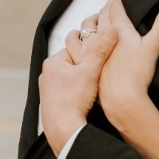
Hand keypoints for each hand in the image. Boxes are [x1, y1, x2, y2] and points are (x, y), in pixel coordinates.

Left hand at [40, 22, 118, 155]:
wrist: (63, 130)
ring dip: (83, 83)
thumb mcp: (91, 71)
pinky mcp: (51, 105)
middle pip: (74, 65)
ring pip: (71, 81)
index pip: (76, 50)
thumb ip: (101, 50)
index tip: (104, 59)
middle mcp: (46, 76)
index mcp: (52, 63)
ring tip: (95, 90)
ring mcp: (47, 92)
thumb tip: (112, 28)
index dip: (92, 53)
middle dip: (87, 69)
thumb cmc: (73, 100)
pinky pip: (68, 94)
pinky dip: (77, 96)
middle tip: (101, 75)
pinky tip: (86, 102)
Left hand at [73, 0, 158, 130]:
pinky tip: (82, 43)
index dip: (117, 1)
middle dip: (105, 10)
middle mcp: (100, 37)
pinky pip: (76, 45)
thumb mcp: (152, 45)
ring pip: (85, 29)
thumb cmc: (137, 74)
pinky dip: (79, 40)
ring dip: (90, 22)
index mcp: (117, 29)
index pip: (114, 7)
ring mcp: (88, 50)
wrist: (120, 99)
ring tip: (95, 21)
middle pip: (100, 16)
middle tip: (110, 7)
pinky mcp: (81, 64)